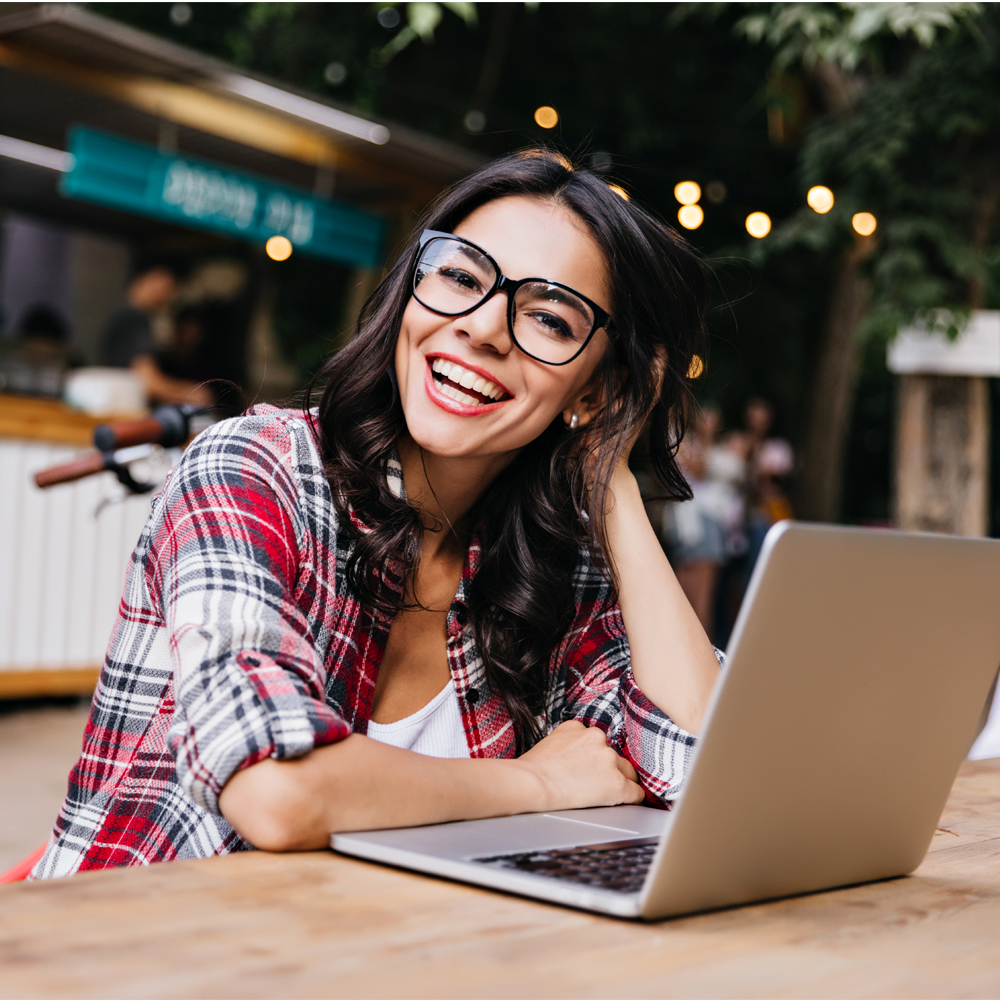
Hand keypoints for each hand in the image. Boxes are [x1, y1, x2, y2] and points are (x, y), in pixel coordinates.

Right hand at [513, 720, 644, 811]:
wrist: (532, 784)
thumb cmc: (533, 770)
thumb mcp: (550, 742)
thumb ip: (569, 742)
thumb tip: (574, 755)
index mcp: (579, 728)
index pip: (597, 742)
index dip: (595, 758)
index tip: (592, 768)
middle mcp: (598, 738)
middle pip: (614, 757)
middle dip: (609, 770)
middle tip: (597, 785)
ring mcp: (609, 760)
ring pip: (626, 774)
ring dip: (619, 783)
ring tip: (604, 796)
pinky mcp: (617, 783)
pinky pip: (635, 792)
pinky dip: (632, 799)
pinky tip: (625, 803)